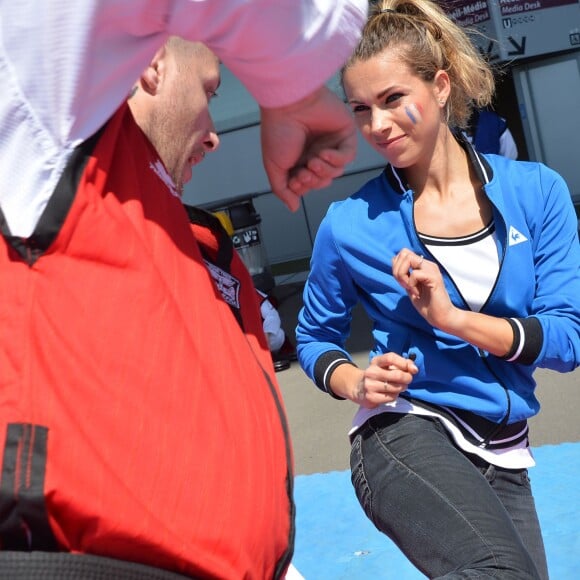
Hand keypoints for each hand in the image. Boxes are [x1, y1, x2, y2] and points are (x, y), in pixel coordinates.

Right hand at [260, 86, 356, 210]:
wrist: (287, 104)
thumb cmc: (278, 131)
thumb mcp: (274, 167)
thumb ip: (282, 190)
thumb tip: (293, 207)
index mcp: (300, 159)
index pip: (309, 184)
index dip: (303, 187)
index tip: (294, 180)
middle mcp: (317, 152)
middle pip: (324, 180)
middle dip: (314, 181)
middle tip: (304, 171)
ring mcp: (332, 143)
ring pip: (337, 171)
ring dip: (324, 171)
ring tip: (312, 161)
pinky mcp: (345, 134)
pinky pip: (348, 156)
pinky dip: (336, 159)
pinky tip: (324, 153)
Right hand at [353, 352, 417, 408]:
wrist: (359, 388)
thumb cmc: (379, 375)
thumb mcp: (387, 366)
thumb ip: (402, 364)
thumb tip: (414, 369)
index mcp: (376, 361)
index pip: (391, 358)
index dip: (404, 363)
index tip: (412, 369)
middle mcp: (371, 372)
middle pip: (397, 375)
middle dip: (407, 378)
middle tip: (408, 380)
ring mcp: (370, 385)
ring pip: (396, 387)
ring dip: (401, 388)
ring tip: (398, 386)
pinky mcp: (371, 397)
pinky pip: (391, 397)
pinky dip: (395, 396)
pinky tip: (390, 393)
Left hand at [392, 248, 457, 330]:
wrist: (441, 317)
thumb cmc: (426, 305)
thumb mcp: (410, 287)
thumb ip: (404, 274)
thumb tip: (394, 260)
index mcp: (423, 266)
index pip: (404, 253)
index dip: (397, 266)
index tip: (401, 282)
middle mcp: (428, 265)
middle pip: (404, 253)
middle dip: (397, 270)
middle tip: (404, 285)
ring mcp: (432, 270)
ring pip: (408, 259)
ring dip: (403, 275)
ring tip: (409, 288)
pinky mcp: (434, 278)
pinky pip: (415, 274)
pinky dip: (411, 285)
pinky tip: (417, 294)